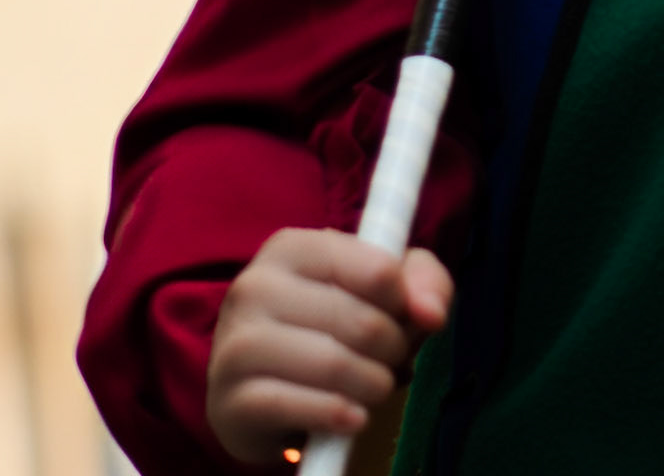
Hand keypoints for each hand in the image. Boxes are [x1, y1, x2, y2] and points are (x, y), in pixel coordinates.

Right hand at [206, 228, 452, 464]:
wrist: (257, 391)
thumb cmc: (326, 327)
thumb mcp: (378, 290)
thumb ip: (421, 281)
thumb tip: (432, 313)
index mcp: (292, 247)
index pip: (379, 270)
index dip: (405, 303)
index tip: (401, 318)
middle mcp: (256, 285)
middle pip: (363, 322)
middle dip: (393, 351)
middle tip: (390, 362)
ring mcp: (236, 343)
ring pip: (334, 365)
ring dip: (373, 386)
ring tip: (372, 388)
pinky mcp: (231, 400)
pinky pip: (302, 407)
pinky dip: (341, 416)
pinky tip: (351, 418)